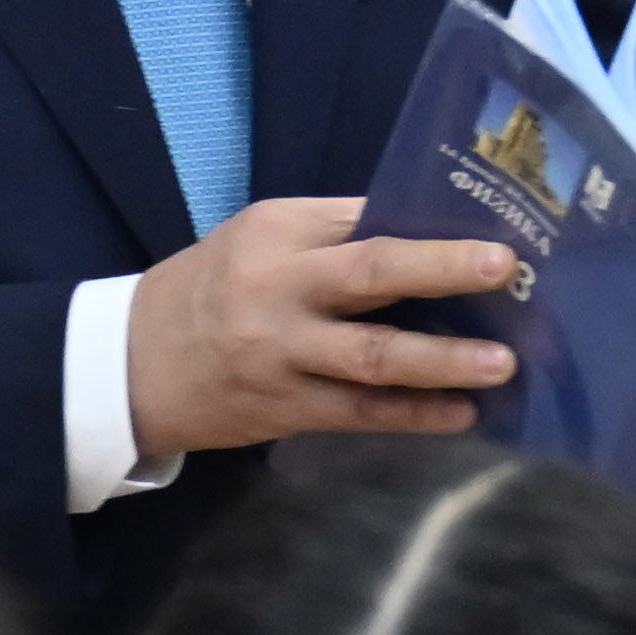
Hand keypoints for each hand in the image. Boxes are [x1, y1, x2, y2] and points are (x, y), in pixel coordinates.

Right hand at [125, 197, 519, 457]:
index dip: (432, 223)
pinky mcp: (283, 408)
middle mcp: (278, 287)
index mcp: (276, 232)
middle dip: (442, 270)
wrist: (129, 365)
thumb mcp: (257, 240)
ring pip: (371, 355)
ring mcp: (280, 353)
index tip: (497, 224)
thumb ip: (332, 234)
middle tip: (506, 268)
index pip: (364, 218)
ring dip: (441, 361)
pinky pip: (359, 414)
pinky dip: (413, 416)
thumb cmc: (212, 290)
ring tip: (501, 363)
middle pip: (370, 273)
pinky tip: (461, 415)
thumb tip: (429, 231)